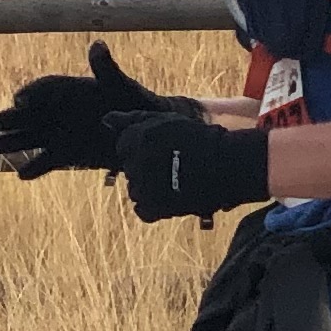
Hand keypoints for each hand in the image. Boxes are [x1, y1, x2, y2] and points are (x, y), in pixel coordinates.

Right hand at [0, 43, 169, 179]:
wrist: (144, 131)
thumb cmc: (134, 102)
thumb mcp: (120, 85)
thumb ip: (106, 69)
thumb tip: (97, 46)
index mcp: (68, 90)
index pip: (42, 89)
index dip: (30, 93)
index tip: (21, 100)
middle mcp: (57, 112)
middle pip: (28, 114)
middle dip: (11, 118)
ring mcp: (59, 134)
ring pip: (29, 137)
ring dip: (12, 142)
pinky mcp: (66, 155)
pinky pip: (45, 161)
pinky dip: (35, 168)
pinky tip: (22, 174)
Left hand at [113, 109, 270, 223]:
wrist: (225, 165)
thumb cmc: (197, 139)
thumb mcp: (164, 121)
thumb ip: (131, 120)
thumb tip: (105, 120)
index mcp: (137, 139)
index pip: (124, 146)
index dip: (142, 147)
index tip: (162, 149)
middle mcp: (136, 162)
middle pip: (130, 168)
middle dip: (146, 167)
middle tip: (172, 165)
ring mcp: (144, 187)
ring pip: (135, 190)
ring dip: (150, 187)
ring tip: (174, 181)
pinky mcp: (155, 208)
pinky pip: (142, 210)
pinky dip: (154, 206)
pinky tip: (171, 196)